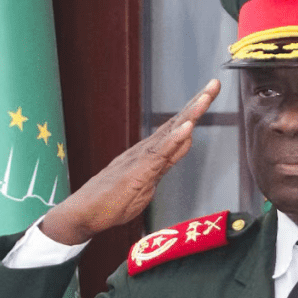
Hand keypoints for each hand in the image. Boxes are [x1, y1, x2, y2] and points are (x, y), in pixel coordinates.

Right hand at [39, 79, 220, 244]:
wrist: (83, 213)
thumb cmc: (111, 201)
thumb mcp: (148, 182)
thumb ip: (166, 162)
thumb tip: (183, 143)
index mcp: (150, 152)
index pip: (177, 127)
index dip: (194, 110)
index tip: (209, 93)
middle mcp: (146, 149)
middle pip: (176, 122)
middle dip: (197, 103)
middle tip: (214, 84)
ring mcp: (141, 158)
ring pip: (170, 133)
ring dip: (190, 115)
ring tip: (205, 98)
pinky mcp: (137, 171)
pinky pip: (159, 154)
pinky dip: (174, 139)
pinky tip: (187, 128)